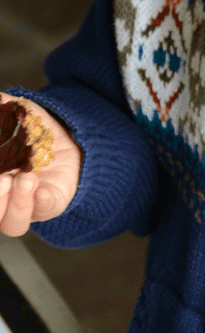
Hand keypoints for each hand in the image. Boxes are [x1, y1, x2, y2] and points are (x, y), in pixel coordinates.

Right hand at [0, 94, 81, 236]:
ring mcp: (27, 205)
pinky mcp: (51, 204)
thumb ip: (5, 109)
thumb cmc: (36, 131)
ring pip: (13, 223)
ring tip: (26, 179)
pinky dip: (41, 204)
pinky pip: (44, 213)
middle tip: (3, 180)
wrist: (71, 138)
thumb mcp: (19, 114)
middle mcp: (4, 197)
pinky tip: (42, 192)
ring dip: (17, 204)